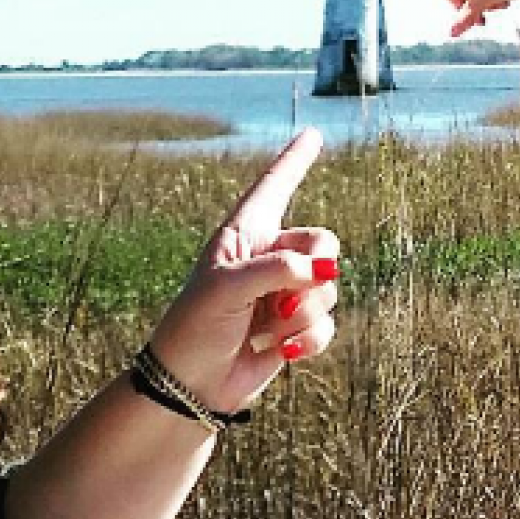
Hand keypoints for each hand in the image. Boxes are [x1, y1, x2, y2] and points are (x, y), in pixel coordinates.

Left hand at [146, 128, 338, 414]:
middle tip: (288, 294)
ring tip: (268, 329)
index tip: (312, 134)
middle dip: (317, 267)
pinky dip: (309, 340)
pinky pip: (328, 323)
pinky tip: (281, 352)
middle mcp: (267, 259)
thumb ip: (276, 269)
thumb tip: (323, 273)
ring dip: (303, 313)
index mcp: (242, 235)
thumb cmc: (195, 327)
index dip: (294, 160)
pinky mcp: (295, 329)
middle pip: (322, 242)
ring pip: (328, 287)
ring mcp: (284, 294)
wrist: (190, 385)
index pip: (273, 188)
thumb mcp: (226, 288)